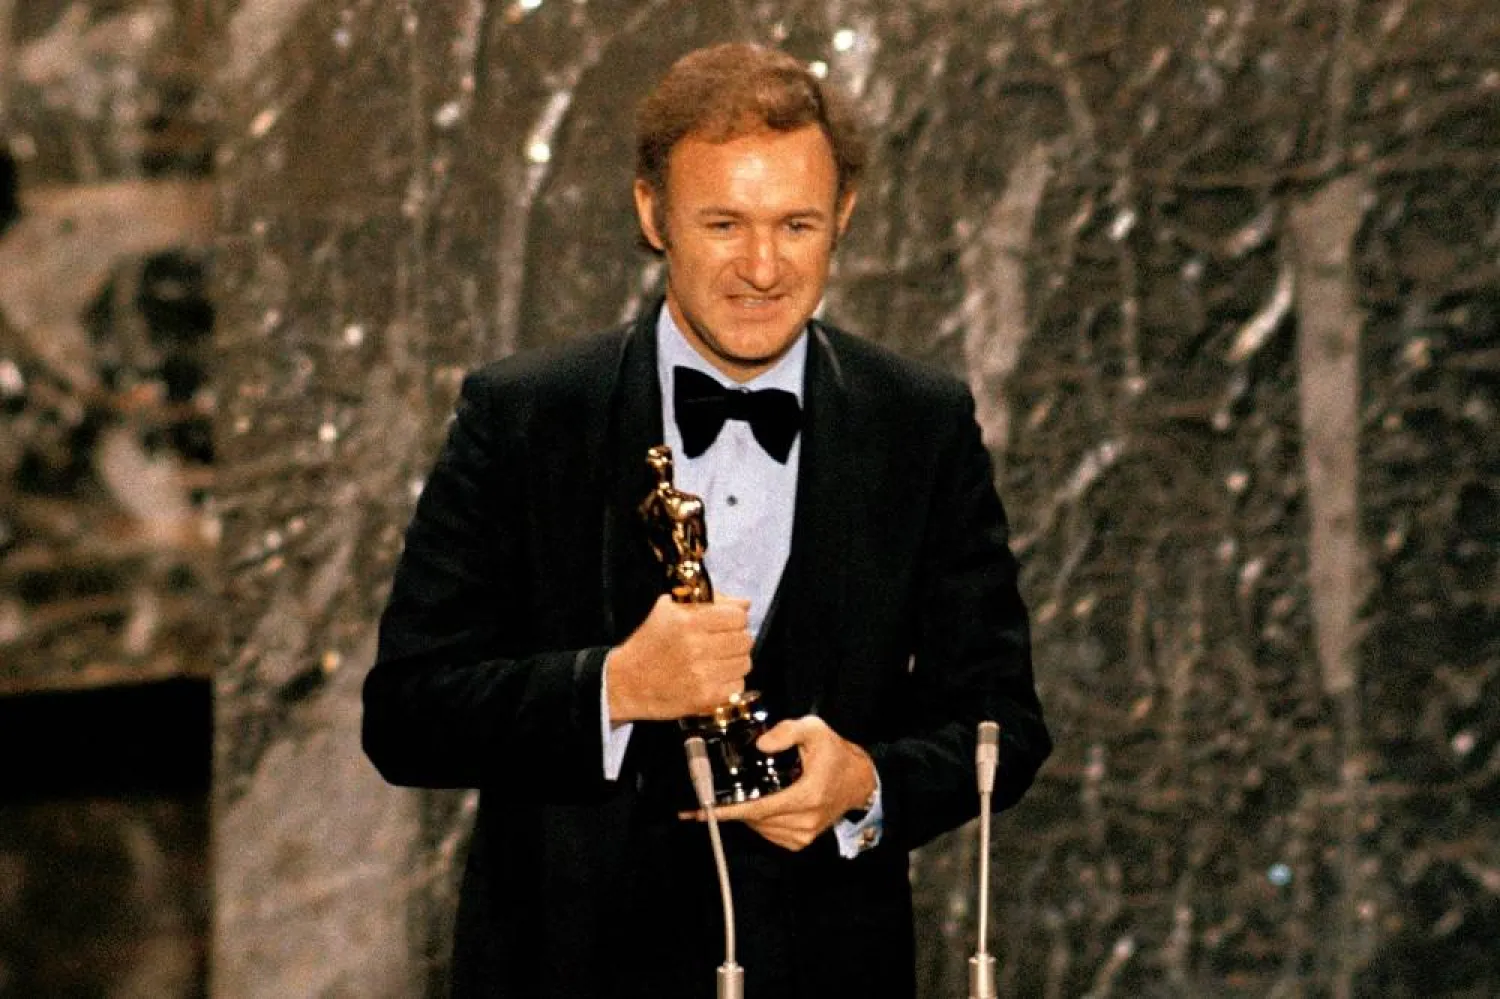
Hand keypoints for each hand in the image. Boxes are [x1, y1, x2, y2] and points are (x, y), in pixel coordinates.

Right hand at [607, 594, 752, 721]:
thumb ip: (710, 601)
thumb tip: (745, 603)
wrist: (626, 683)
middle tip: (721, 644)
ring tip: (716, 662)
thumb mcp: (669, 610)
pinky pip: (738, 686)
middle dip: (736, 640)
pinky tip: (713, 679)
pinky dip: (729, 683)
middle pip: (744, 640)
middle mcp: (696, 646)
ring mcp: (702, 674)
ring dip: (734, 662)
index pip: (738, 616)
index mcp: (688, 621)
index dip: (735, 619)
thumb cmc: (649, 643)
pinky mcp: (705, 698)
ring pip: (744, 663)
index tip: (726, 624)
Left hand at [685, 716, 877, 851]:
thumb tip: (760, 745)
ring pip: (759, 828)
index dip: (727, 810)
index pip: (757, 808)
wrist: (858, 781)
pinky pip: (768, 833)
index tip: (701, 810)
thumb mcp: (814, 730)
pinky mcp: (800, 841)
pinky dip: (757, 821)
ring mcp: (802, 835)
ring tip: (733, 796)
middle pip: (754, 819)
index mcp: (806, 796)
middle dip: (729, 808)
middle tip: (706, 796)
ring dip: (743, 814)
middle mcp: (804, 821)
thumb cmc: (833, 753)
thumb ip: (787, 731)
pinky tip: (756, 805)